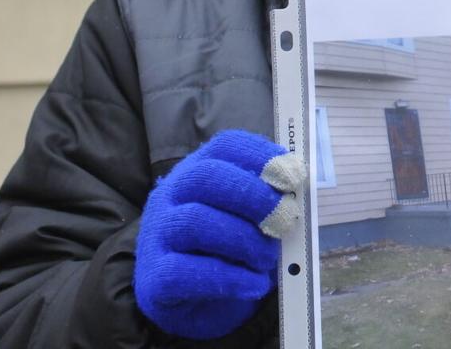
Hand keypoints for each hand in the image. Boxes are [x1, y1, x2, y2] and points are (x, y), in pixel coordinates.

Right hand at [134, 129, 304, 339]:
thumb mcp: (248, 219)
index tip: (294, 177)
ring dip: (244, 240)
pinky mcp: (154, 278)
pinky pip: (187, 272)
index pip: (225, 146)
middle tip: (284, 220)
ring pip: (195, 222)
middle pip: (206, 177)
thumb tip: (296, 197)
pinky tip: (255, 284)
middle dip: (254, 196)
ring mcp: (157, 235)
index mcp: (197, 171)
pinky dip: (230, 278)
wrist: (191, 302)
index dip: (261, 156)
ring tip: (267, 258)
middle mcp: (170, 196)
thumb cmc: (227, 251)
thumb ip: (269, 204)